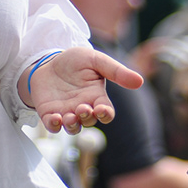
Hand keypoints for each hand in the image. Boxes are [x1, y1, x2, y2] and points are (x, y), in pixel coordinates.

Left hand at [24, 46, 142, 132]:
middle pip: (89, 121)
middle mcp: (83, 107)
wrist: (48, 60)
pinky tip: (55, 118)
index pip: (106, 113)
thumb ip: (116, 71)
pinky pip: (53, 126)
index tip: (101, 109)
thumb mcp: (96, 60)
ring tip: (69, 117)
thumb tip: (140, 81)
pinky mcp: (50, 113)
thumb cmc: (75, 61)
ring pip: (73, 128)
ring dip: (72, 125)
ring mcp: (66, 112)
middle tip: (82, 108)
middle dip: (87, 118)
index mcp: (96, 97)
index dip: (105, 114)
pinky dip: (54, 125)